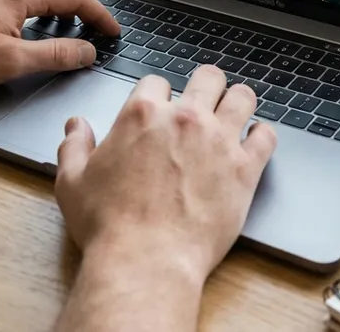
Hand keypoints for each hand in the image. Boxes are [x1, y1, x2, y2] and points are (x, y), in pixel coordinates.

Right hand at [55, 67, 277, 286]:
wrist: (146, 261)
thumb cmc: (109, 226)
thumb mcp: (73, 183)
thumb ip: (74, 147)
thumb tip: (76, 126)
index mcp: (143, 115)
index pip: (156, 82)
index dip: (158, 95)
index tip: (160, 108)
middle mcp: (184, 119)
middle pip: (208, 78)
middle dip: (206, 86)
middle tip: (205, 100)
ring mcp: (219, 140)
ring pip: (243, 97)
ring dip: (238, 102)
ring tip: (234, 112)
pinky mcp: (244, 169)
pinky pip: (266, 136)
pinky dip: (262, 135)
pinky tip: (255, 141)